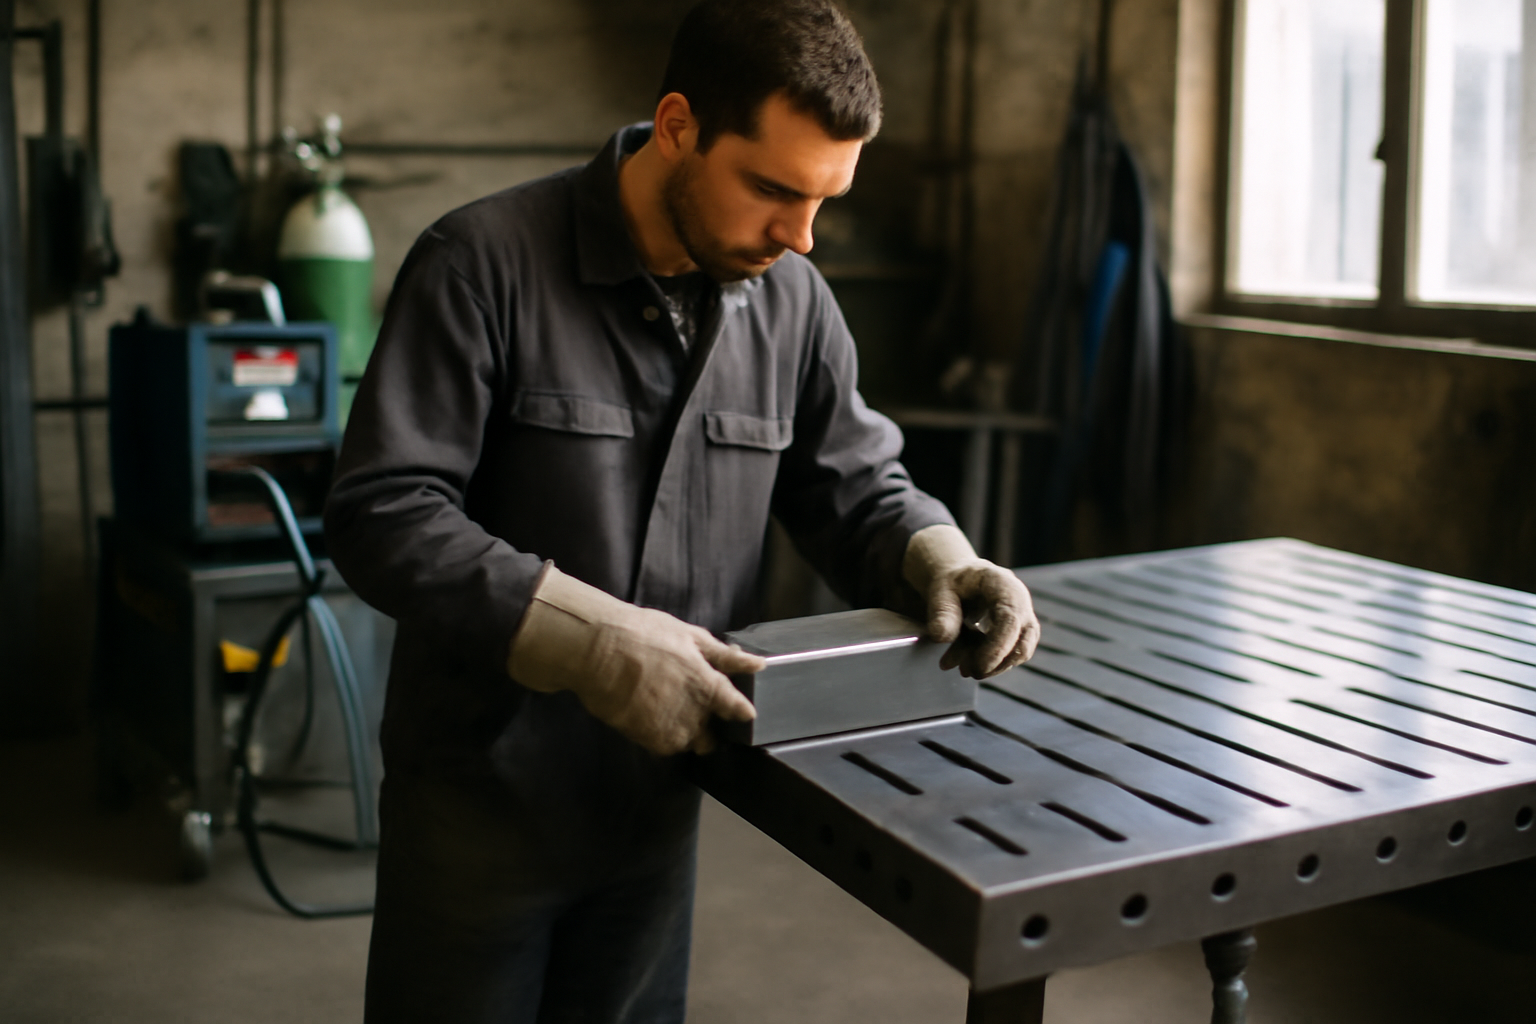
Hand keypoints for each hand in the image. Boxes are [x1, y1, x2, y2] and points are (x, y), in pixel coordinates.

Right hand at [507, 566, 762, 754]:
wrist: (598, 650)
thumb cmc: (644, 635)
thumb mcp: (689, 636)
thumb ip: (724, 656)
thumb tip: (757, 664)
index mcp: (707, 684)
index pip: (737, 710)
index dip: (740, 713)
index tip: (740, 712)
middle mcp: (693, 713)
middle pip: (712, 738)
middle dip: (708, 730)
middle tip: (695, 710)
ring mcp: (668, 729)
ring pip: (687, 745)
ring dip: (684, 734)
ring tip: (668, 711)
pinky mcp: (645, 738)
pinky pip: (662, 748)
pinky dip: (661, 737)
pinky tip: (651, 716)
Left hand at [903, 525, 1040, 678]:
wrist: (959, 578)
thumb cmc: (952, 581)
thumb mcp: (940, 590)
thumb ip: (941, 611)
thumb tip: (942, 636)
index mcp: (1004, 585)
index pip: (1011, 620)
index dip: (997, 647)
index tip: (979, 666)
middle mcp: (1020, 602)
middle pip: (1025, 640)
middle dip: (998, 663)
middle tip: (970, 672)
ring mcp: (1021, 619)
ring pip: (1018, 651)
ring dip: (992, 666)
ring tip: (963, 669)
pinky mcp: (1015, 633)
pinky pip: (1008, 653)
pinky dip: (987, 662)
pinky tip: (961, 662)